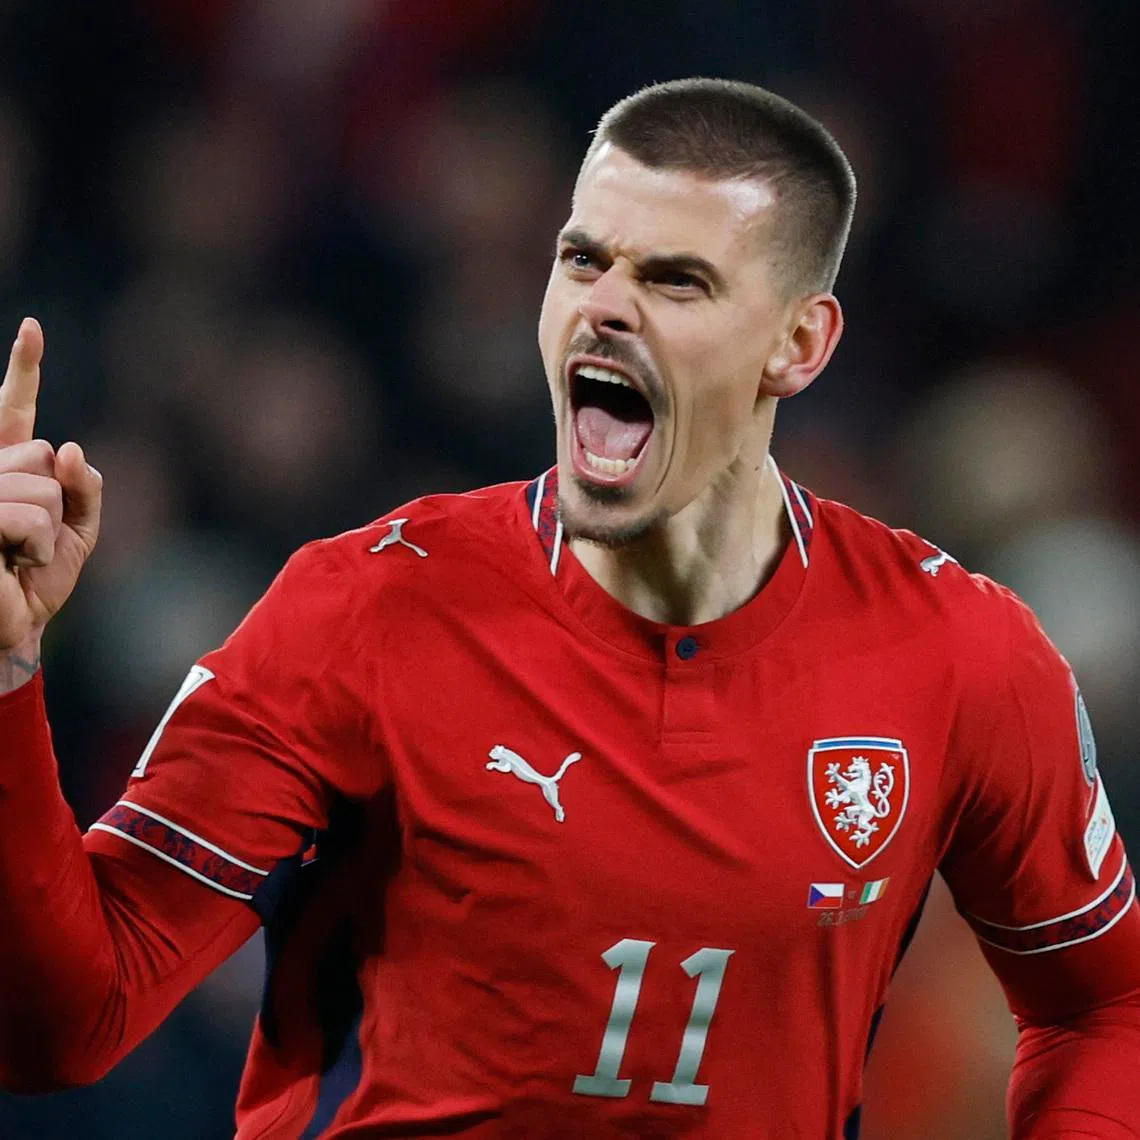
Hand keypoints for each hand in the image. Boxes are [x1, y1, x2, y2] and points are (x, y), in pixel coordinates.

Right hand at [0, 318, 101, 652]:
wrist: (14, 626)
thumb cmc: (39, 578)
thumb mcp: (80, 530)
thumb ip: (85, 486)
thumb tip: (71, 448)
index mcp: (8, 467)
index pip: (14, 411)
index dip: (24, 370)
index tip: (33, 329)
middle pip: (45, 456)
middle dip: (55, 503)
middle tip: (28, 541)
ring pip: (40, 487)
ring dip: (46, 532)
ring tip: (18, 555)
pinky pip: (28, 516)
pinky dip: (38, 545)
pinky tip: (12, 563)